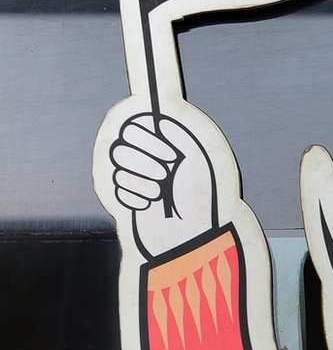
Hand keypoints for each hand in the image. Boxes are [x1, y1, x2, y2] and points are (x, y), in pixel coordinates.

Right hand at [110, 114, 216, 257]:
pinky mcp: (126, 198)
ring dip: (142, 182)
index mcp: (160, 145)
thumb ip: (179, 135)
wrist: (193, 232)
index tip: (171, 156)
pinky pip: (117, 191)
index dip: (147, 140)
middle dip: (144, 163)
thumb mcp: (196, 159)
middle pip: (119, 148)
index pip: (133, 128)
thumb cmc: (199, 196)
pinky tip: (151, 204)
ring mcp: (133, 179)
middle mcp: (144, 158)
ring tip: (161, 193)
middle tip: (166, 175)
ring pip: (118, 171)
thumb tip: (160, 116)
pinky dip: (136, 198)